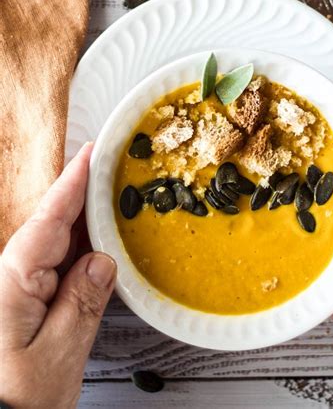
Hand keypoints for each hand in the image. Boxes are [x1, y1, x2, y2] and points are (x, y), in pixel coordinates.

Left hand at [0, 143, 115, 408]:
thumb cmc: (13, 403)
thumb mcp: (54, 358)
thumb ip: (81, 304)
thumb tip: (103, 261)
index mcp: (14, 280)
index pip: (50, 217)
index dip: (74, 180)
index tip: (94, 150)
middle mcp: (12, 279)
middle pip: (54, 224)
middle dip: (84, 195)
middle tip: (117, 167)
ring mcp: (18, 292)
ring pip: (58, 245)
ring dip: (85, 223)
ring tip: (116, 200)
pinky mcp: (26, 307)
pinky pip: (58, 268)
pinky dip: (81, 253)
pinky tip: (99, 249)